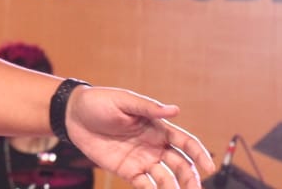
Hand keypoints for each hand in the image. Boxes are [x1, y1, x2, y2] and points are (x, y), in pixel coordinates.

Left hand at [65, 86, 214, 187]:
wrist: (72, 115)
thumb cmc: (99, 102)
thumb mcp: (123, 101)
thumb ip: (148, 108)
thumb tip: (175, 110)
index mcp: (157, 127)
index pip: (185, 142)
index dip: (199, 154)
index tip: (209, 167)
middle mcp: (154, 146)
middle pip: (180, 165)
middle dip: (191, 178)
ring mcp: (142, 160)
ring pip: (167, 179)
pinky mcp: (128, 171)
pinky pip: (145, 186)